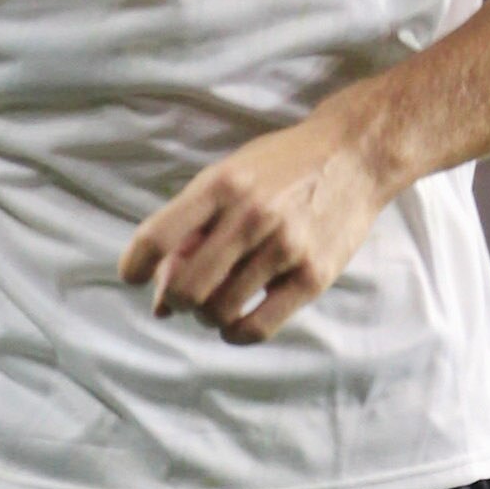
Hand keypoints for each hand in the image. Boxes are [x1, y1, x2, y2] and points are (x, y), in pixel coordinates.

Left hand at [118, 94, 397, 345]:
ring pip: (219, 310)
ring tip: (214, 304)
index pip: (157, 236)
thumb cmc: (283, 166)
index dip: (134, 265)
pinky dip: (235, 333)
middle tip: (184, 296)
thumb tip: (159, 294)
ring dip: (206, 316)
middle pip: (186, 287)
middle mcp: (250, 216)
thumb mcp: (231, 174)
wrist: (355, 155)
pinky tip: (235, 323)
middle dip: (174, 299)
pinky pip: (258, 327)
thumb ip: (194, 224)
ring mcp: (284, 248)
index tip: (133, 277)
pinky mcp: (313, 276)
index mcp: (221, 184)